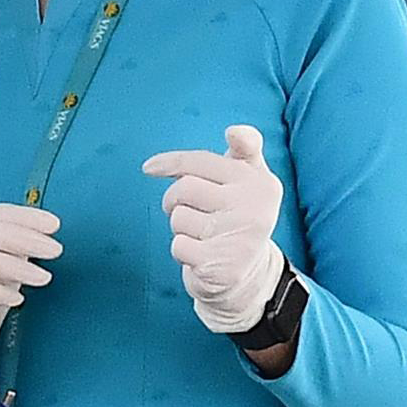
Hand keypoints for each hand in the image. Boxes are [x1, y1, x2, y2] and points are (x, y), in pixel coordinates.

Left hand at [143, 125, 285, 333]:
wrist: (248, 275)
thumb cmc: (237, 216)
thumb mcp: (248, 180)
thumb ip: (244, 149)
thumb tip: (236, 130)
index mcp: (259, 181)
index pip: (202, 161)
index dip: (172, 162)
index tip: (148, 168)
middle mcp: (254, 207)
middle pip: (184, 188)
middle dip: (174, 199)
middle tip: (188, 210)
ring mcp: (238, 236)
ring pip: (178, 217)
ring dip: (180, 228)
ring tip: (202, 235)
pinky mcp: (219, 264)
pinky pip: (178, 245)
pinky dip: (182, 251)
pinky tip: (201, 255)